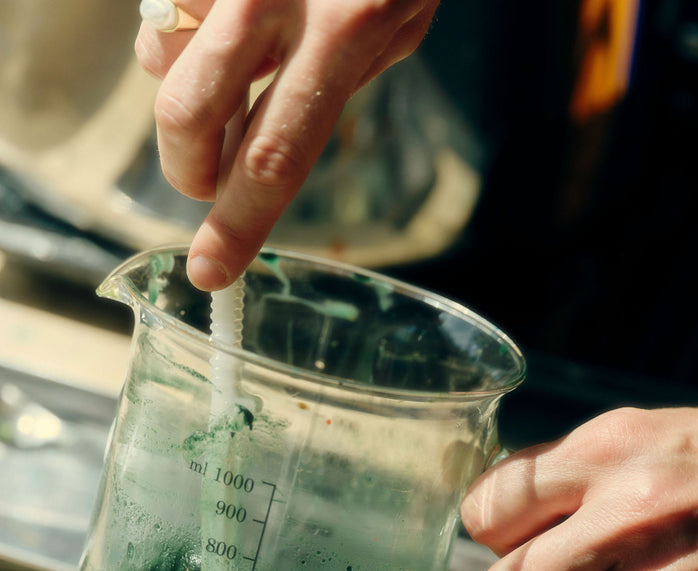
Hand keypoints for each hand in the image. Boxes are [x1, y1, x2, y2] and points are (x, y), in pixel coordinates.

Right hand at [135, 0, 439, 289]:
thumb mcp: (396, 22)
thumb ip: (332, 82)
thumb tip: (254, 138)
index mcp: (344, 32)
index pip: (277, 156)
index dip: (237, 225)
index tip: (208, 274)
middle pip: (190, 116)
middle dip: (187, 166)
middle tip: (201, 178)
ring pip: (159, 52)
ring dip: (180, 72)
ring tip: (227, 48)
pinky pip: (163, 6)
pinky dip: (187, 19)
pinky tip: (225, 8)